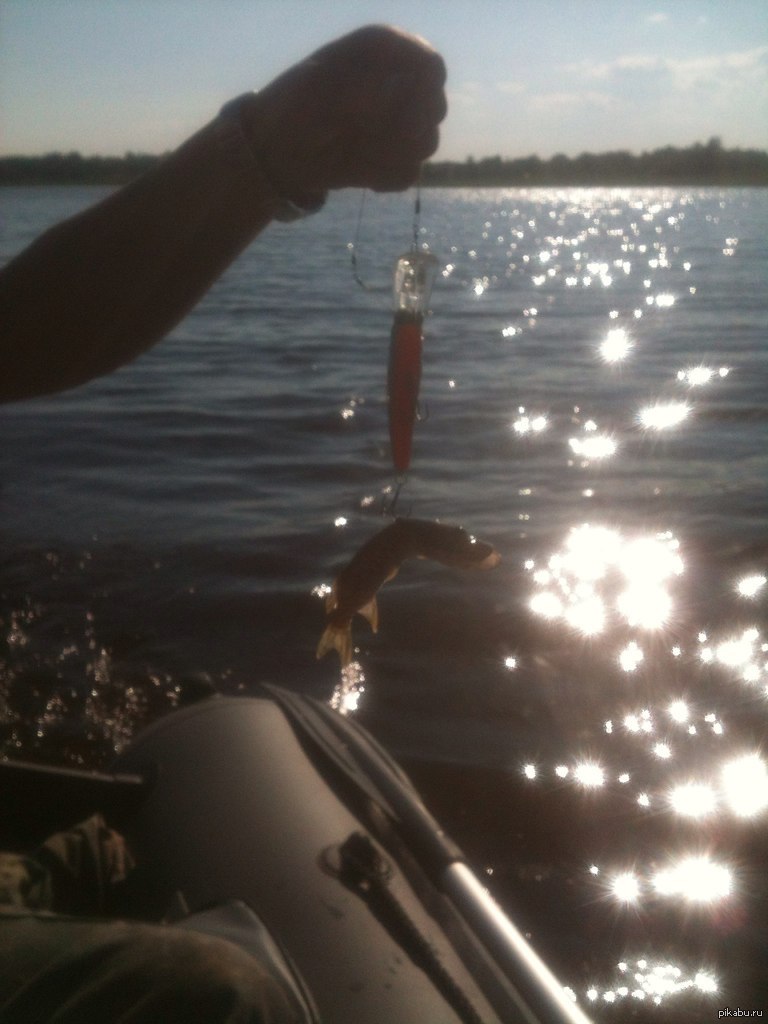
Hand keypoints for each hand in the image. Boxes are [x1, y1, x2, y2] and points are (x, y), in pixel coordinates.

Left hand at [244, 25, 446, 194]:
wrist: (275, 150)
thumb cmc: (291, 106)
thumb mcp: (318, 86)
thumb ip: (358, 86)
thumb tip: (388, 97)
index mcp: (383, 54)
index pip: (430, 66)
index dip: (423, 89)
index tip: (396, 109)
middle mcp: (397, 86)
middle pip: (436, 107)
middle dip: (408, 124)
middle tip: (367, 133)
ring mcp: (398, 126)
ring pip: (427, 144)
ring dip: (394, 152)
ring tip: (357, 152)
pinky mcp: (392, 160)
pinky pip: (410, 174)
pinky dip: (387, 176)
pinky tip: (360, 174)